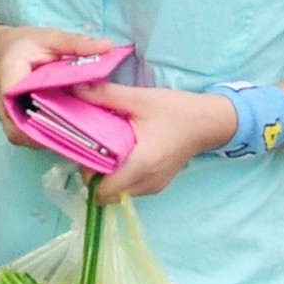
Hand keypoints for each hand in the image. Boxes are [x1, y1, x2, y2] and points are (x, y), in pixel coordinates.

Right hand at [0, 27, 114, 147]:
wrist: (4, 53)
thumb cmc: (26, 45)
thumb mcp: (50, 38)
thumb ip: (75, 43)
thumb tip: (106, 45)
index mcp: (8, 79)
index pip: (20, 104)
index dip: (47, 113)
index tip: (74, 112)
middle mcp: (3, 105)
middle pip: (24, 131)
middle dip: (55, 132)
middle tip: (87, 127)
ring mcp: (8, 119)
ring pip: (29, 139)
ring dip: (55, 137)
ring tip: (84, 130)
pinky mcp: (17, 127)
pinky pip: (33, 138)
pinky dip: (52, 136)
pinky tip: (75, 129)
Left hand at [74, 83, 233, 202]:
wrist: (208, 122)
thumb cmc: (176, 110)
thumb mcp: (140, 98)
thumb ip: (106, 95)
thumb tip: (75, 88)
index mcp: (141, 164)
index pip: (102, 189)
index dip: (87, 173)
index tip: (86, 151)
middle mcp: (146, 183)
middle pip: (107, 195)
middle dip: (95, 177)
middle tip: (94, 150)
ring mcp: (153, 187)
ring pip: (118, 194)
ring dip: (108, 178)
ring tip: (108, 151)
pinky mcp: (157, 185)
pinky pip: (130, 189)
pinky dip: (121, 177)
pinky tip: (123, 155)